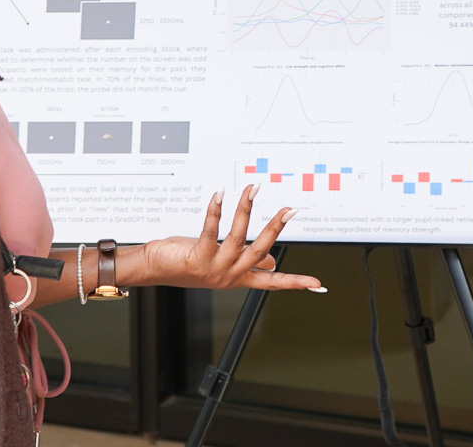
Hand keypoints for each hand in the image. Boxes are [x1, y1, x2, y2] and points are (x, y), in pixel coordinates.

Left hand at [131, 185, 323, 291]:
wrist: (154, 270)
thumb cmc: (187, 263)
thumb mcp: (222, 264)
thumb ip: (246, 263)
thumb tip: (272, 263)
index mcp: (238, 278)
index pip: (273, 282)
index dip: (296, 282)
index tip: (318, 284)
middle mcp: (229, 276)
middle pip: (261, 251)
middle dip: (276, 228)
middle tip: (290, 209)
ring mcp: (214, 268)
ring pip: (239, 237)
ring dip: (247, 210)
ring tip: (254, 189)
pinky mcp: (197, 258)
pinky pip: (212, 230)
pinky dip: (217, 210)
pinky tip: (220, 195)